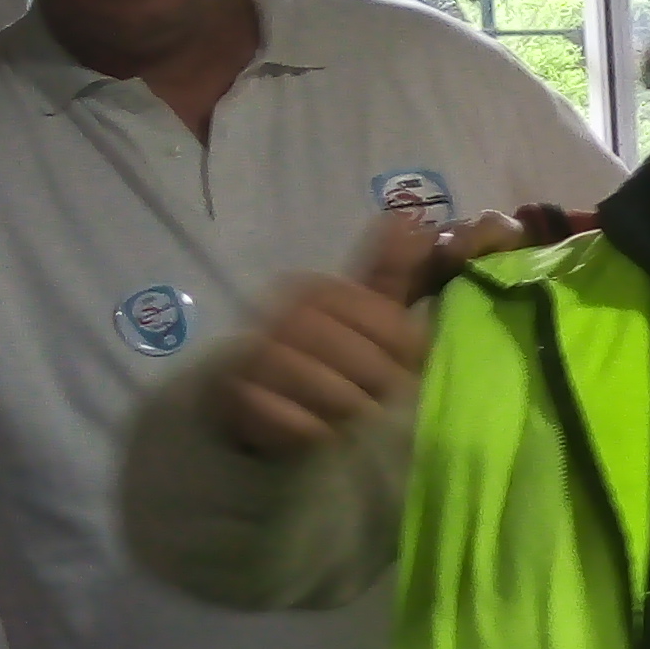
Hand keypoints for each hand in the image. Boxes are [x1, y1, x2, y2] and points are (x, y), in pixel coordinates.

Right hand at [209, 212, 551, 458]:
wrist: (259, 396)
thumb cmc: (328, 351)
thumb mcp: (364, 311)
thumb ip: (391, 271)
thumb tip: (410, 216)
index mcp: (316, 289)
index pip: (382, 315)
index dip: (406, 345)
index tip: (412, 364)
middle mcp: (281, 314)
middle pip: (355, 354)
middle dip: (377, 381)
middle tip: (384, 398)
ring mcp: (255, 354)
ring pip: (322, 386)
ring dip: (347, 407)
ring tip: (357, 417)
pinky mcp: (237, 395)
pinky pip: (285, 416)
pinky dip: (309, 429)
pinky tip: (321, 432)